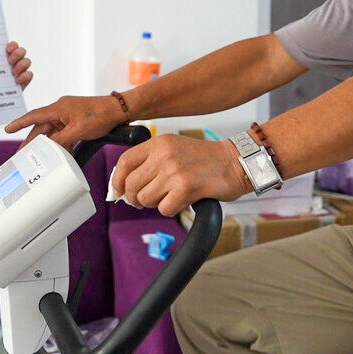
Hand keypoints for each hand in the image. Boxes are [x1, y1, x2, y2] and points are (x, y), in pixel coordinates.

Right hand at [5, 94, 125, 148]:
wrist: (119, 110)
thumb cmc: (101, 115)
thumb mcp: (78, 130)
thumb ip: (61, 140)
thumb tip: (50, 148)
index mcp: (58, 108)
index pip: (34, 116)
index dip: (19, 123)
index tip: (7, 129)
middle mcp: (61, 110)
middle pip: (41, 127)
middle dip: (32, 140)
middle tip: (21, 153)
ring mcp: (69, 115)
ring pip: (53, 131)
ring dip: (47, 143)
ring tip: (39, 156)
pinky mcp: (77, 121)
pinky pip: (63, 133)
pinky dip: (60, 142)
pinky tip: (59, 153)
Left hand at [6, 41, 32, 88]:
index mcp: (4, 56)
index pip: (12, 45)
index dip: (12, 45)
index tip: (7, 49)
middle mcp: (13, 61)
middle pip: (21, 51)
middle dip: (17, 54)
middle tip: (9, 61)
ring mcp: (20, 70)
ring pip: (27, 61)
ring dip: (21, 65)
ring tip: (13, 72)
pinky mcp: (24, 80)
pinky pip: (30, 74)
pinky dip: (25, 76)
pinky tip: (16, 81)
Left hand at [111, 135, 251, 216]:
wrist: (235, 162)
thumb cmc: (206, 159)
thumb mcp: (174, 148)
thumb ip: (150, 161)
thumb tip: (125, 186)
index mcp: (159, 143)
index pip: (124, 162)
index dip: (116, 181)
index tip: (118, 192)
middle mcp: (164, 155)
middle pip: (131, 185)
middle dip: (136, 198)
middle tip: (147, 200)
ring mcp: (174, 171)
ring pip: (145, 199)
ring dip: (156, 204)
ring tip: (171, 196)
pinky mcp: (186, 187)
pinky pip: (164, 209)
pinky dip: (172, 209)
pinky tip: (183, 200)